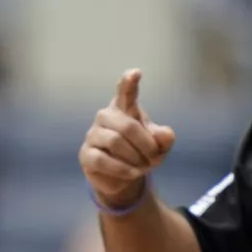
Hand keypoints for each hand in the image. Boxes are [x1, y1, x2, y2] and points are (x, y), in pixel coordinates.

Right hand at [80, 70, 175, 211]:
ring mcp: (93, 134)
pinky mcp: (86, 154)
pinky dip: (122, 169)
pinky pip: (102, 159)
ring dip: (135, 158)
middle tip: (155, 158)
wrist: (123, 177)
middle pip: (127, 125)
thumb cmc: (141, 153)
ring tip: (144, 167)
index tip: (136, 73)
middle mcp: (106, 116)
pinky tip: (132, 173)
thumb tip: (164, 135)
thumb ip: (165, 138)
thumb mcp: (159, 146)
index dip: (129, 82)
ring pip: (114, 141)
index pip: (125, 91)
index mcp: (124, 108)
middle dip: (145, 145)